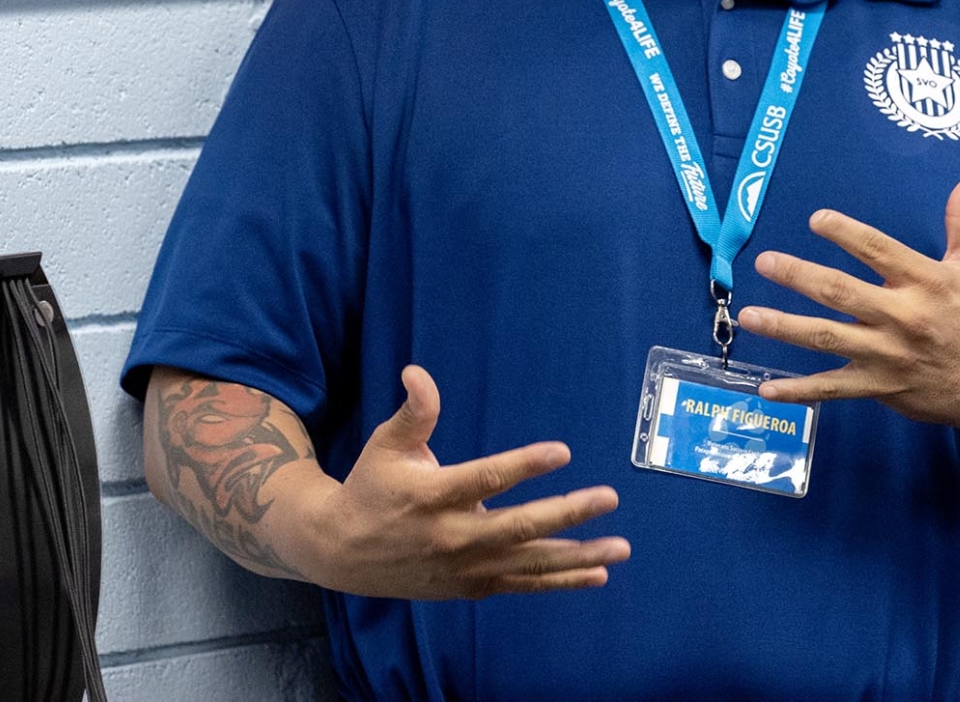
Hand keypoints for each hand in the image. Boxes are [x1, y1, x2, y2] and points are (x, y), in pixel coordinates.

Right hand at [296, 365, 629, 599]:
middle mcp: (451, 537)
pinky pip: (523, 584)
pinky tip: (597, 575)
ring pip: (528, 563)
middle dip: (567, 513)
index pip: (486, 480)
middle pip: (517, 527)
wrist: (340, 553)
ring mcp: (464, 568)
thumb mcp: (386, 444)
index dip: (525, 466)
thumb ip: (413, 411)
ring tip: (619, 547)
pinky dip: (560, 582)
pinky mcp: (471, 587)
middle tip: (608, 498)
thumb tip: (417, 372)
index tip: (564, 452)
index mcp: (432, 496)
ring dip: (577, 557)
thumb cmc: (371, 487)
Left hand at [738, 172, 959, 434]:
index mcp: (925, 282)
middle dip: (798, 276)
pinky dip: (799, 391)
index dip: (846, 234)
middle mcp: (903, 318)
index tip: (816, 219)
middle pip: (840, 293)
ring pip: (827, 339)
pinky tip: (765, 387)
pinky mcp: (881, 386)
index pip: (879, 251)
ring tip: (748, 317)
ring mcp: (888, 355)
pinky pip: (833, 389)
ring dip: (784, 328)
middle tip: (764, 261)